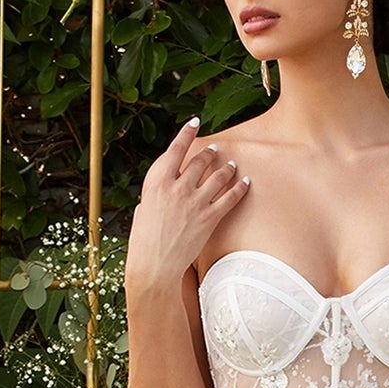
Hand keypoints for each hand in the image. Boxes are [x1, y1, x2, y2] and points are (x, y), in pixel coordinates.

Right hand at [125, 118, 249, 290]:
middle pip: (200, 161)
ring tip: (232, 164)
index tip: (195, 122)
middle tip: (216, 149)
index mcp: (157, 182)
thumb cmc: (143, 240)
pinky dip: (239, 187)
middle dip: (210, 153)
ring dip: (227, 167)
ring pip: (218, 176)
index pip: (175, 149)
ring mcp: (195, 202)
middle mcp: (177, 187)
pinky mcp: (209, 218)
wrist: (153, 265)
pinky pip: (230, 198)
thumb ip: (158, 193)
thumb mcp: (143, 208)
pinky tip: (245, 181)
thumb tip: (168, 187)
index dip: (187, 133)